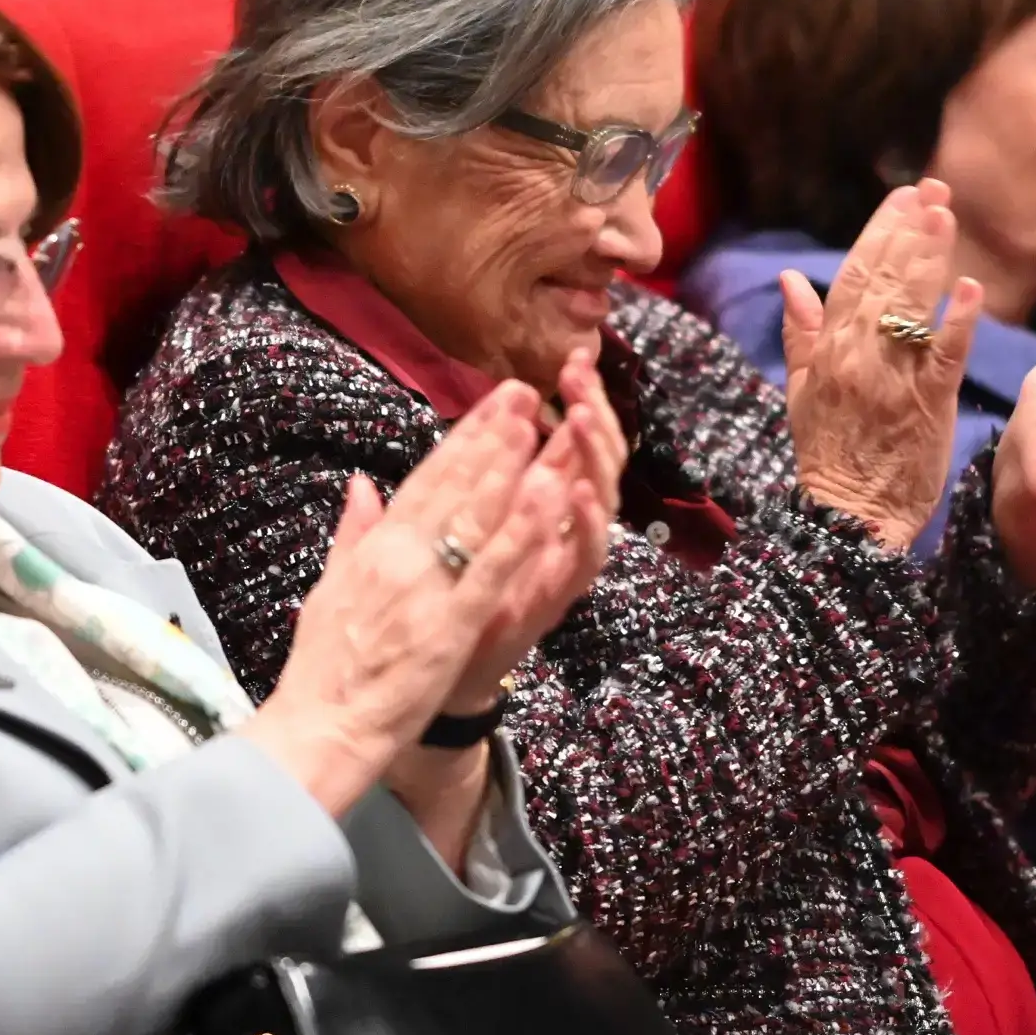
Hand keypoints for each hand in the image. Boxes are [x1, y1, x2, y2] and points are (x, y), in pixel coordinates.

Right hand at [251, 385, 564, 810]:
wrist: (318, 725)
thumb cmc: (324, 667)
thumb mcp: (328, 588)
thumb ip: (350, 533)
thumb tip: (359, 484)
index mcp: (374, 548)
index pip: (424, 481)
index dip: (460, 439)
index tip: (489, 405)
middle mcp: (399, 556)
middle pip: (451, 486)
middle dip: (489, 436)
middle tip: (521, 391)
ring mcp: (426, 588)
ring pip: (474, 516)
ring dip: (508, 466)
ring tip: (537, 422)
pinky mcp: (450, 624)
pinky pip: (493, 570)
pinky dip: (522, 531)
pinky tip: (547, 496)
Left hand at [440, 343, 622, 714]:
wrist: (435, 678)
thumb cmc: (447, 596)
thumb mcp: (458, 520)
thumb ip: (470, 472)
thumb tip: (482, 420)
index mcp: (535, 506)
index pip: (567, 441)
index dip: (575, 399)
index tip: (573, 356)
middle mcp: (559, 530)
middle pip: (593, 461)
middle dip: (592, 412)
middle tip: (580, 371)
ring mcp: (562, 564)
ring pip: (599, 501)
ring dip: (593, 457)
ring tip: (581, 416)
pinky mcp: (557, 599)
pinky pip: (583, 559)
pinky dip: (583, 523)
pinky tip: (572, 488)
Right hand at [780, 183, 982, 551]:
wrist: (851, 519)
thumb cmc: (829, 456)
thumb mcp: (801, 393)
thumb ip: (801, 333)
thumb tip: (792, 279)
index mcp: (829, 350)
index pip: (854, 275)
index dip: (879, 232)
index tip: (901, 197)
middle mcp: (860, 354)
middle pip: (887, 279)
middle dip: (910, 230)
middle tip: (933, 190)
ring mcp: (896, 376)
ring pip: (913, 304)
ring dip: (930, 256)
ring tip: (946, 214)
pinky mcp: (931, 402)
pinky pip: (946, 353)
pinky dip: (958, 319)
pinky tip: (970, 286)